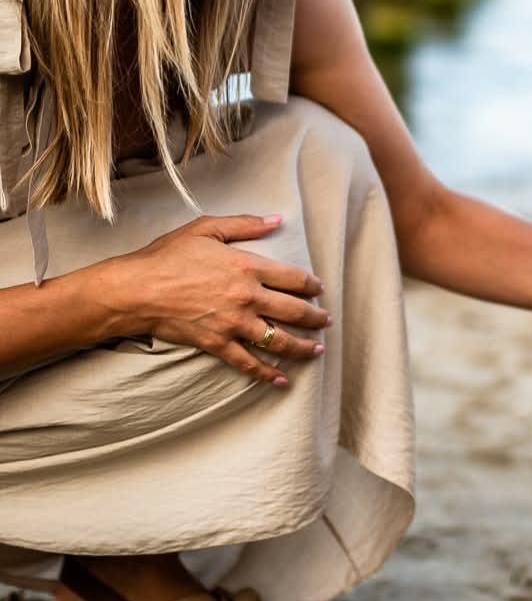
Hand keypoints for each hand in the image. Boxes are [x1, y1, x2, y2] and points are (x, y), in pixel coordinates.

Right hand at [99, 215, 329, 387]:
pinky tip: (282, 380)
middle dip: (316, 318)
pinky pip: (248, 363)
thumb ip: (245, 224)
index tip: (319, 289)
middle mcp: (246, 297)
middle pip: (294, 311)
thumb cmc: (167, 256)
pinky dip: (267, 374)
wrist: (136, 290)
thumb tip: (277, 220)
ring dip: (302, 347)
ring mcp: (233, 324)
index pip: (293, 278)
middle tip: (327, 321)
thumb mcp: (207, 229)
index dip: (312, 285)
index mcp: (246, 266)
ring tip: (317, 349)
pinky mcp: (217, 344)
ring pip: (278, 340)